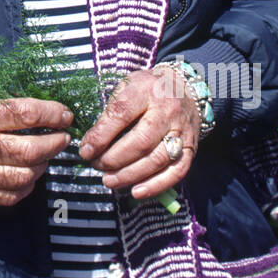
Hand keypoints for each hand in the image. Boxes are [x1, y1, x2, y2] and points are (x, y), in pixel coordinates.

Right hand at [0, 94, 72, 206]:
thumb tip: (30, 106)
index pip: (29, 113)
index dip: (53, 113)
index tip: (65, 114)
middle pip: (33, 149)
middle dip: (56, 143)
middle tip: (63, 137)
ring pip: (25, 175)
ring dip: (43, 166)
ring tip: (46, 157)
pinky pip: (8, 196)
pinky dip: (25, 188)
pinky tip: (28, 177)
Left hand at [77, 68, 200, 200]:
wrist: (185, 87)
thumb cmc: (148, 89)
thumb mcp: (127, 86)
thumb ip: (112, 110)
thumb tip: (91, 142)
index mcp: (146, 90)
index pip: (121, 114)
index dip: (101, 136)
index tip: (86, 150)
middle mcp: (167, 110)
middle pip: (140, 141)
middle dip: (114, 159)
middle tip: (97, 166)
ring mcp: (182, 130)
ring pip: (157, 159)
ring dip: (130, 175)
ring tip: (110, 180)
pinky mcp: (192, 148)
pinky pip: (177, 171)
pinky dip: (156, 185)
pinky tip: (136, 191)